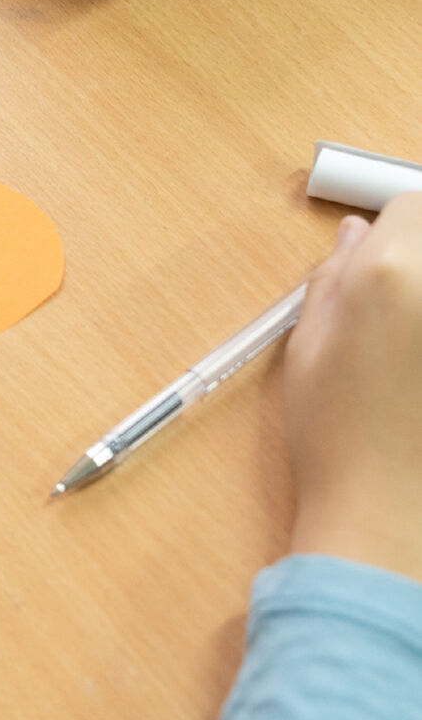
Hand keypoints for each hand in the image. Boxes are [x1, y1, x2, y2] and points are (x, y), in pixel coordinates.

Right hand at [285, 192, 421, 580]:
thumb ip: (333, 280)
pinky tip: (417, 379)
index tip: (389, 253)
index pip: (412, 205)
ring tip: (407, 349)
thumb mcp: (308, 351)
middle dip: (420, 258)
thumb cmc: (337, 436)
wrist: (391, 513)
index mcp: (388, 274)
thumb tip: (355, 235)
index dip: (399, 226)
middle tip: (398, 309)